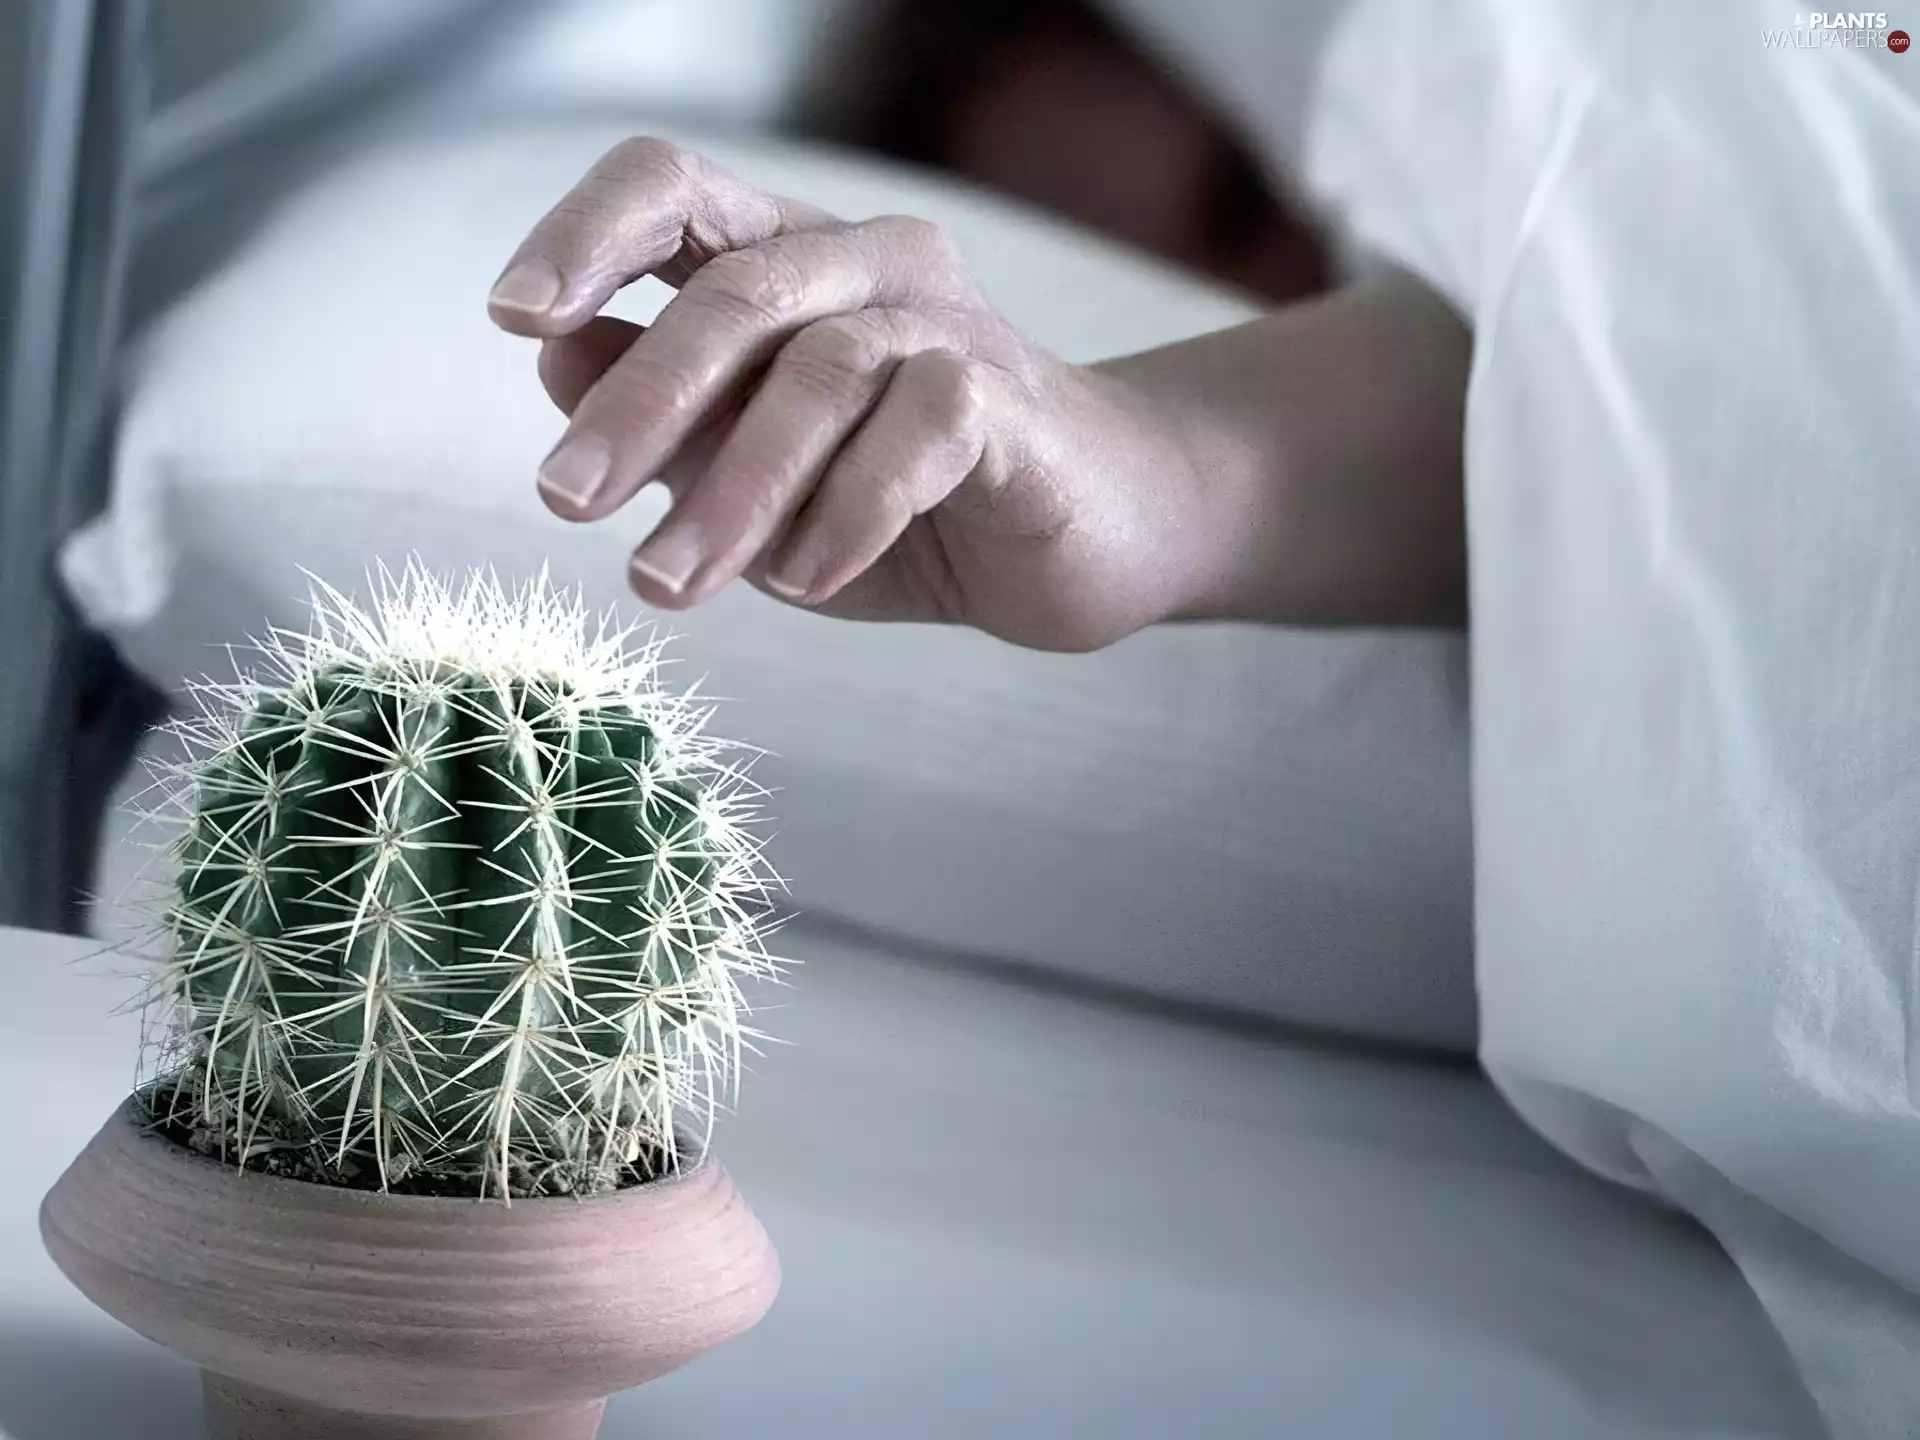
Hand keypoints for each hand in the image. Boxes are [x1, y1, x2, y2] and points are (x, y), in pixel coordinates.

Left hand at [485, 137, 1202, 651]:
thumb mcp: (757, 468)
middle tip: (565, 501)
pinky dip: (846, 513)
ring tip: (670, 581)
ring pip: (820, 372)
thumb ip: (668, 415)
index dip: (585, 236)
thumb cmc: (906, 501)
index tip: (513, 315)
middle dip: (639, 404)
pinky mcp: (1013, 401)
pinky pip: (919, 432)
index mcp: (792, 259)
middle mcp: (869, 263)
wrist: (1087, 536)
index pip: (673, 190)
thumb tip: (555, 355)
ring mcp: (949, 323)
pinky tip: (806, 578)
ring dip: (730, 490)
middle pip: (734, 294)